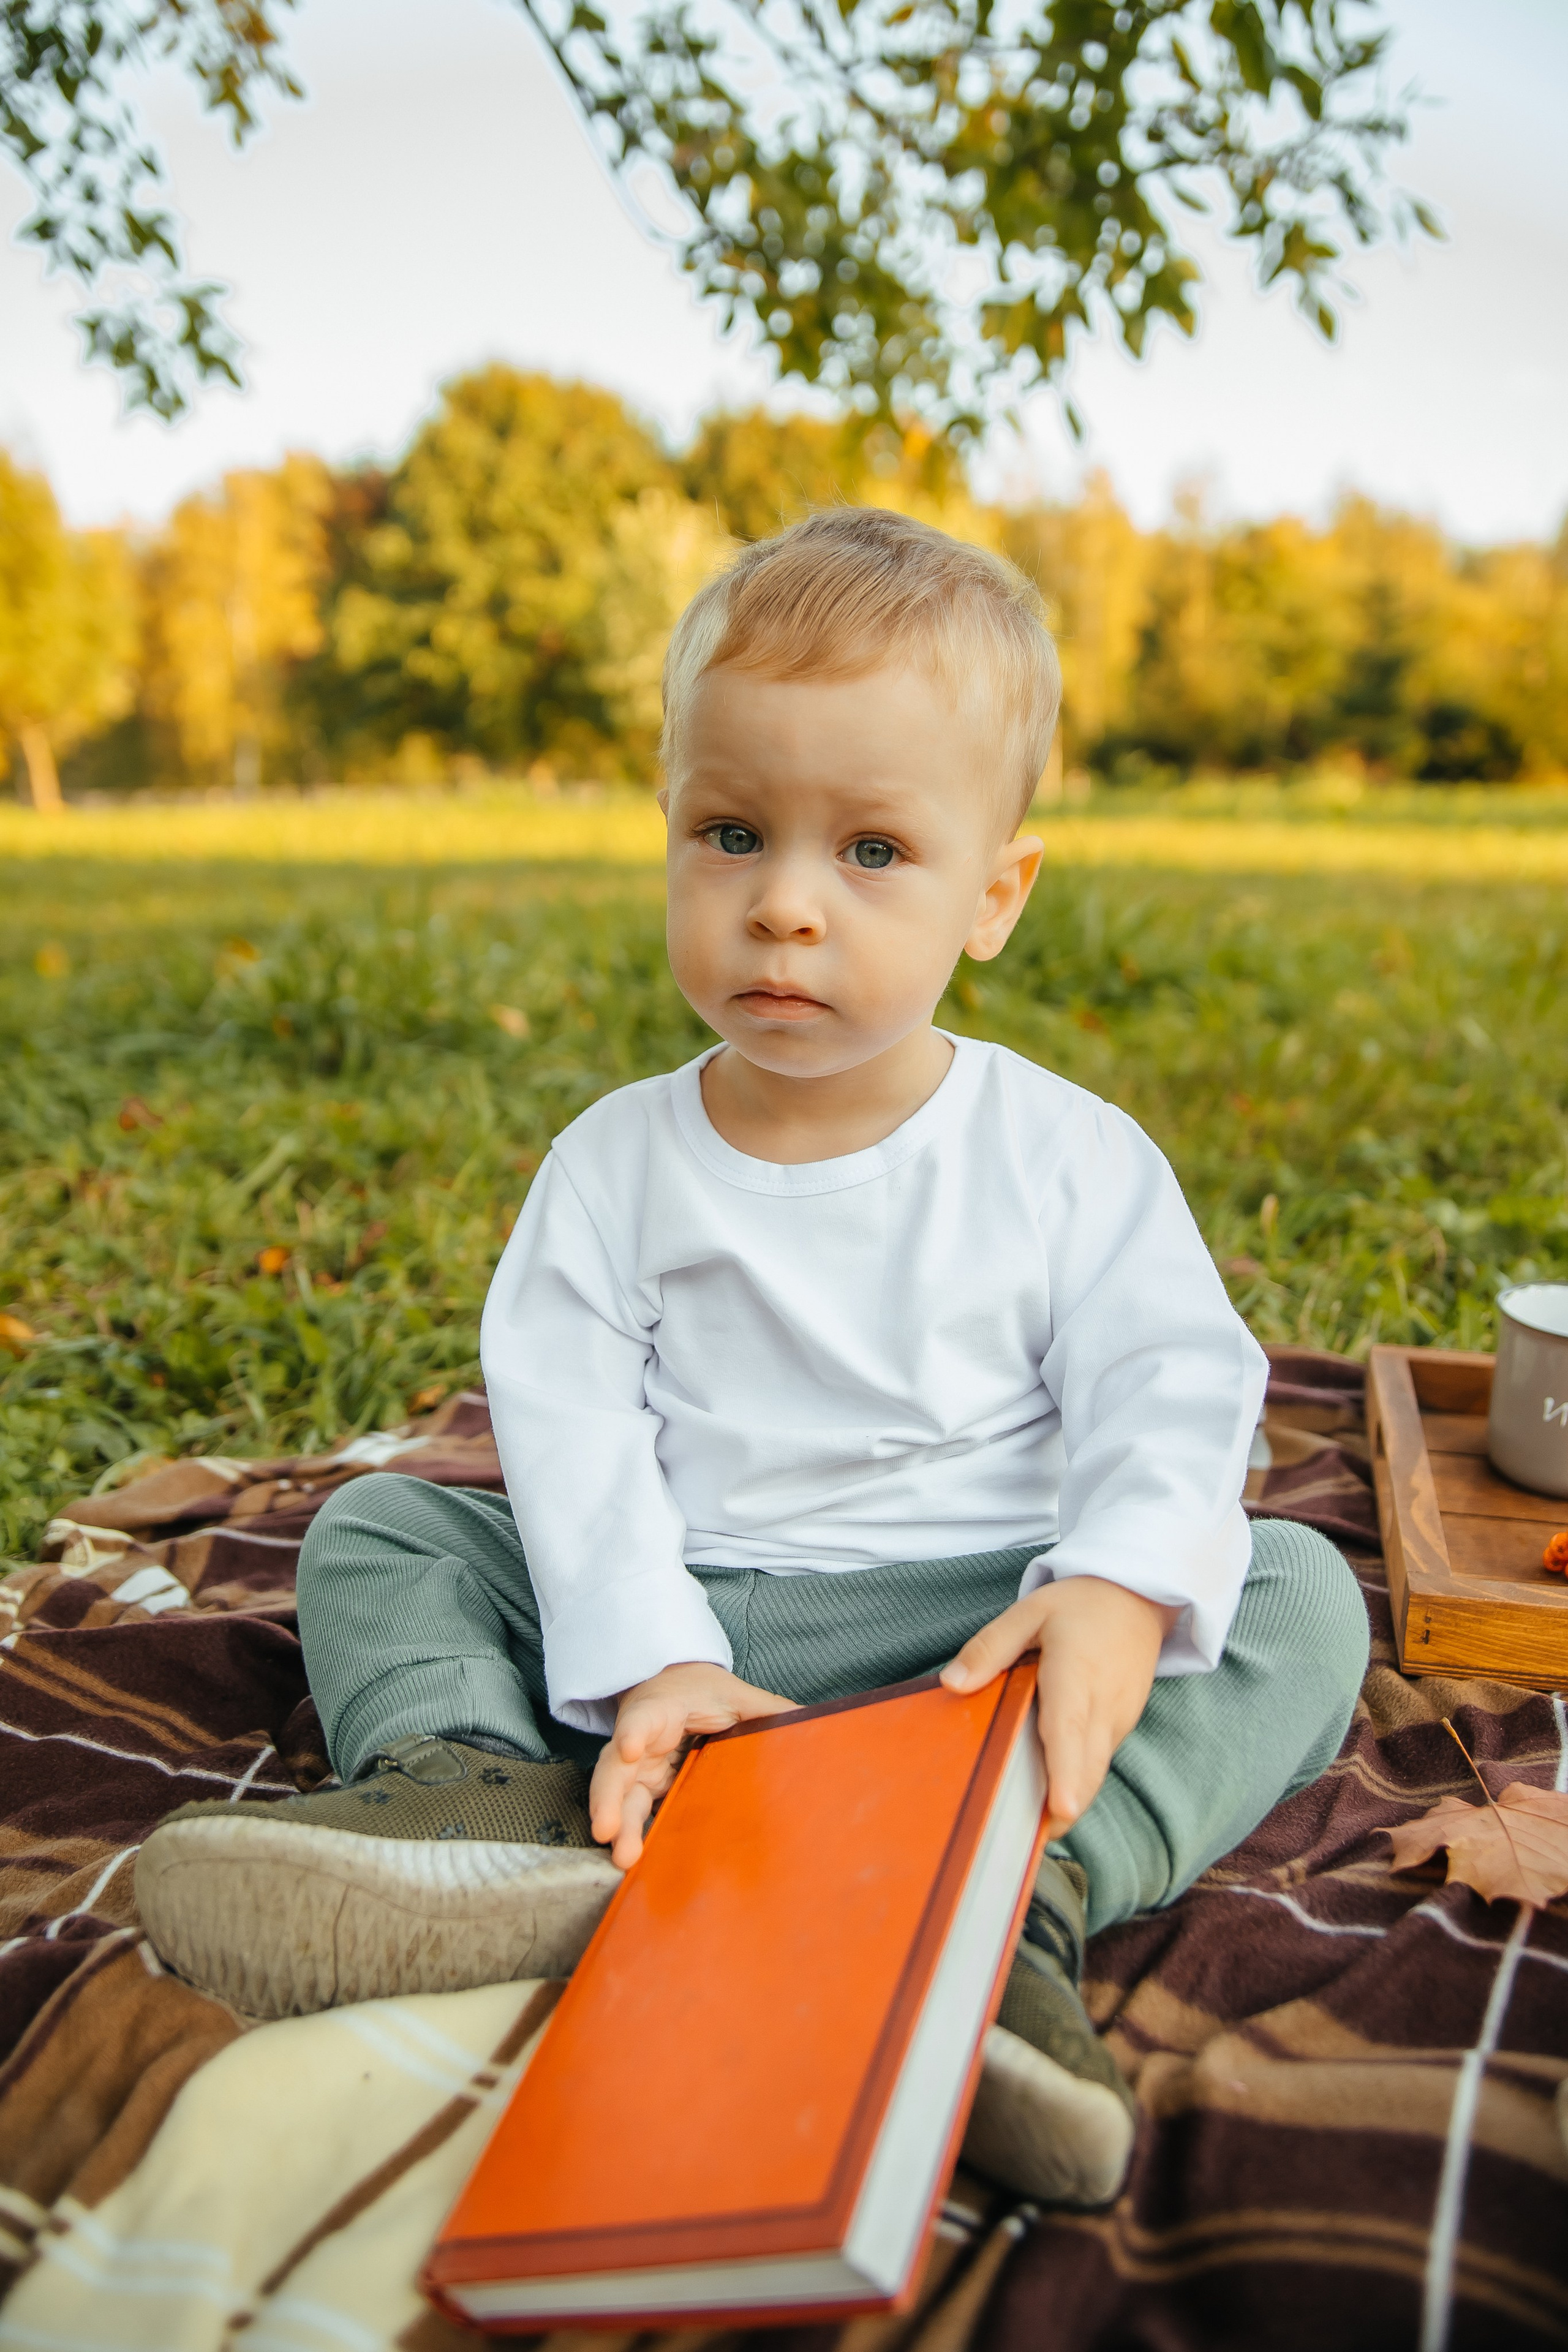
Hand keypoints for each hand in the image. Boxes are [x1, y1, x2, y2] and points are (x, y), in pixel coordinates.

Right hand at [590, 1661, 796, 1868]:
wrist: (675, 1687)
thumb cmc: (703, 1691)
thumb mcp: (736, 1695)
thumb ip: (769, 1711)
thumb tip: (815, 1724)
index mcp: (663, 1709)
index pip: (642, 1717)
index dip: (634, 1732)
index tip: (631, 1748)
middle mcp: (640, 1740)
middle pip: (615, 1767)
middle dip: (608, 1799)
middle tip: (607, 1830)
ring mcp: (637, 1768)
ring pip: (618, 1797)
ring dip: (618, 1827)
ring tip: (623, 1859)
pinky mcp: (643, 1789)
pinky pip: (632, 1813)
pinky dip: (631, 1836)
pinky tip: (635, 1863)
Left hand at [940, 1577, 1175, 1832]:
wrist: (1139, 1597)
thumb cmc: (1080, 1605)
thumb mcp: (1030, 1611)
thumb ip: (991, 1648)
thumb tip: (951, 1684)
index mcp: (1077, 1674)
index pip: (1071, 1730)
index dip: (1066, 1774)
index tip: (1061, 1811)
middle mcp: (1104, 1705)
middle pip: (1086, 1768)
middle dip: (1063, 1808)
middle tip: (1027, 1841)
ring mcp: (1119, 1719)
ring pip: (1094, 1771)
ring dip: (1069, 1798)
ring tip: (1031, 1827)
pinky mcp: (1122, 1726)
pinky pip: (1098, 1760)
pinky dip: (1078, 1780)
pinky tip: (1050, 1792)